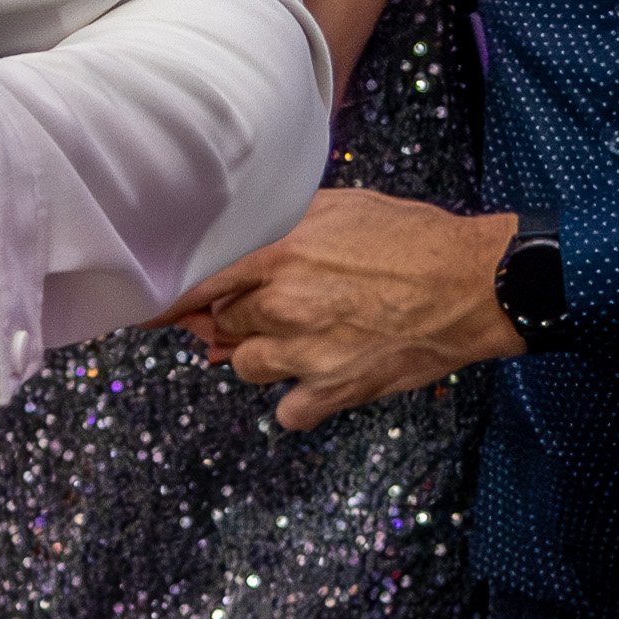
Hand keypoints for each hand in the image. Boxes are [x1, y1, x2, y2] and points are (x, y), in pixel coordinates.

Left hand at [171, 185, 521, 430]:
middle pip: (222, 325)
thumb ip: (282, 226)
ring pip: (246, 367)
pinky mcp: (334, 390)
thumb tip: (239, 245)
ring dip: (265, 355)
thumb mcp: (340, 207)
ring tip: (308, 334)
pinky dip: (298, 400)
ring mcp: (307, 351)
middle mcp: (285, 303)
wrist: (477, 283)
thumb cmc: (414, 239)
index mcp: (280, 253)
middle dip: (239, 318)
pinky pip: (287, 411)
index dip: (164, 302)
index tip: (141, 311)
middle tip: (281, 305)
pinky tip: (320, 375)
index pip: (194, 284)